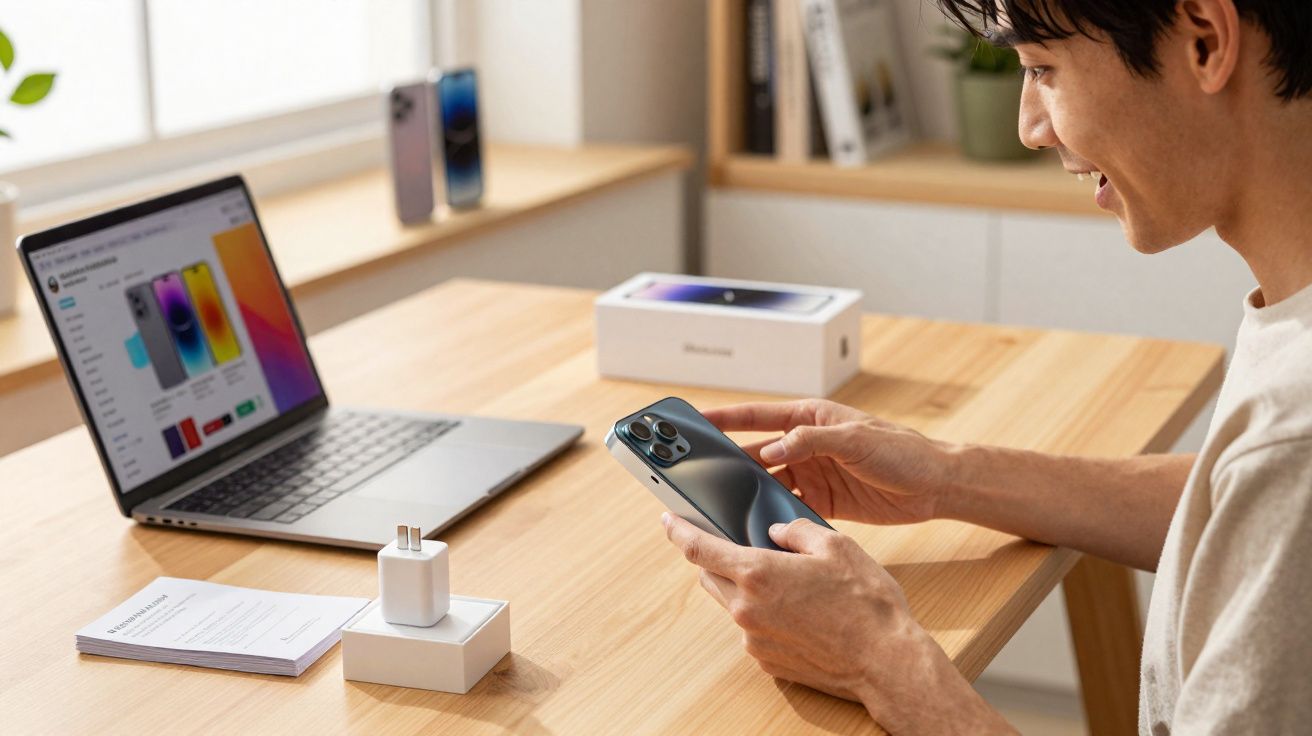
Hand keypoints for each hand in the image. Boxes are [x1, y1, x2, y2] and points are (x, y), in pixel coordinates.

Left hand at [662, 514, 1012, 733]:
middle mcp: (747, 608)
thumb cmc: (867, 603)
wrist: (885, 661)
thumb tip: (776, 531)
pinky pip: (752, 628)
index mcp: (758, 573)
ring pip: (732, 603)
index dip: (679, 531)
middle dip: (716, 558)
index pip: (699, 549)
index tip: (668, 520)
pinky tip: (797, 612)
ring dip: (745, 588)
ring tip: (785, 582)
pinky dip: (763, 614)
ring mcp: (754, 638)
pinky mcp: (766, 661)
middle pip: (710, 576)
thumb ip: (796, 531)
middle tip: (737, 546)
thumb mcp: (836, 546)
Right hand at [704, 399, 954, 524]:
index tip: (694, 422)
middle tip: (697, 473)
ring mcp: (812, 474)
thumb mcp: (856, 439)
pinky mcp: (822, 502)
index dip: (724, 419)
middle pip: (755, 453)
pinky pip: (788, 508)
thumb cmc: (901, 451)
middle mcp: (805, 445)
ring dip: (748, 493)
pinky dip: (772, 516)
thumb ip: (811, 441)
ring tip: (721, 505)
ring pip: (768, 483)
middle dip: (727, 462)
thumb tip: (772, 451)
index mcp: (809, 419)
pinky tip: (756, 526)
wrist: (935, 485)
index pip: (757, 416)